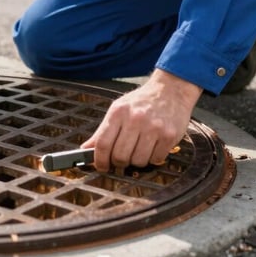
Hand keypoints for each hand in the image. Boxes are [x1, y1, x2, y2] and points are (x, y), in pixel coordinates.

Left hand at [81, 69, 202, 169]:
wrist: (170, 90)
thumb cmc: (142, 101)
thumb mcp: (118, 109)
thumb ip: (102, 130)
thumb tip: (85, 149)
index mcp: (118, 111)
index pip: (103, 143)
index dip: (99, 160)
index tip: (100, 166)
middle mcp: (135, 118)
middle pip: (120, 156)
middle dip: (118, 163)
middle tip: (121, 159)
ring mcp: (153, 127)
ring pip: (138, 161)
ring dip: (136, 161)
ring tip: (138, 149)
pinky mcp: (169, 135)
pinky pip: (156, 160)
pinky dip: (152, 158)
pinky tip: (152, 147)